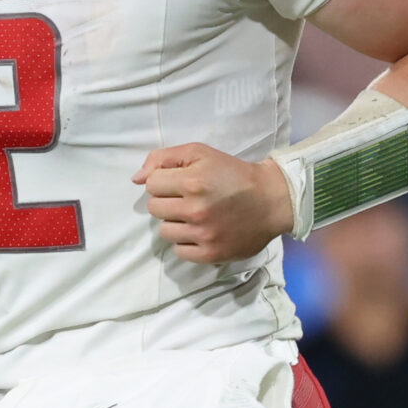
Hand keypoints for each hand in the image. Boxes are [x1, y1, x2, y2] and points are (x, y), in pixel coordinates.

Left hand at [134, 145, 292, 263]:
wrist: (271, 200)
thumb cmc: (232, 173)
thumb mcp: (200, 153)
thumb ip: (164, 158)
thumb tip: (136, 179)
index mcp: (193, 182)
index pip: (151, 185)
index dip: (164, 181)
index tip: (181, 182)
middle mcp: (196, 209)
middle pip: (154, 209)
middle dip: (167, 202)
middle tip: (188, 199)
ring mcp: (203, 234)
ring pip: (164, 231)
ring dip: (175, 223)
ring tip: (195, 216)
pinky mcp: (210, 254)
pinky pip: (179, 252)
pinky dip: (186, 243)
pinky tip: (200, 232)